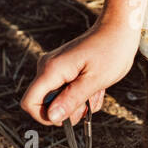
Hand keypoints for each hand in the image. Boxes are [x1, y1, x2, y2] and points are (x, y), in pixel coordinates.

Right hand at [21, 17, 140, 125]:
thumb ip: (72, 100)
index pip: (29, 102)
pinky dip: (80, 95)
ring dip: (78, 103)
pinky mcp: (62, 69)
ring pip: (58, 99)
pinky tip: (95, 86)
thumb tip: (52, 117)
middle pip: (45, 104)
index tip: (68, 116)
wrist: (118, 29)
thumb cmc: (111, 51)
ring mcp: (54, 68)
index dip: (45, 117)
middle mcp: (47, 67)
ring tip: (96, 91)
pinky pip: (65, 91)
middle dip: (68, 110)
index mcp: (51, 70)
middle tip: (90, 100)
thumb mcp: (94, 81)